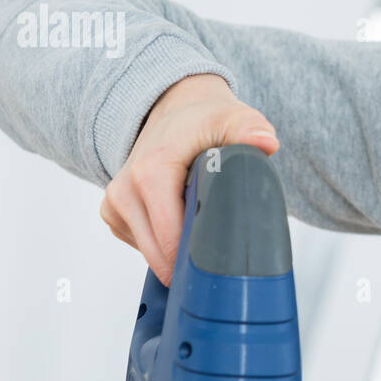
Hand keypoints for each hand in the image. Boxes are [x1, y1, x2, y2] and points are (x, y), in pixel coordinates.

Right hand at [99, 74, 279, 286]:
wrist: (174, 113)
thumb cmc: (201, 121)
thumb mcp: (231, 119)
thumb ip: (250, 130)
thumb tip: (266, 143)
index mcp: (150, 172)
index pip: (170, 237)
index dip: (199, 258)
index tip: (224, 268)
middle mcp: (124, 190)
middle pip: (159, 254)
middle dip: (190, 264)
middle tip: (222, 262)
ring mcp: (115, 205)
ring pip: (151, 256)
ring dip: (177, 255)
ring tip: (204, 233)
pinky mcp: (114, 216)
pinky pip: (143, 247)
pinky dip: (165, 245)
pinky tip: (183, 224)